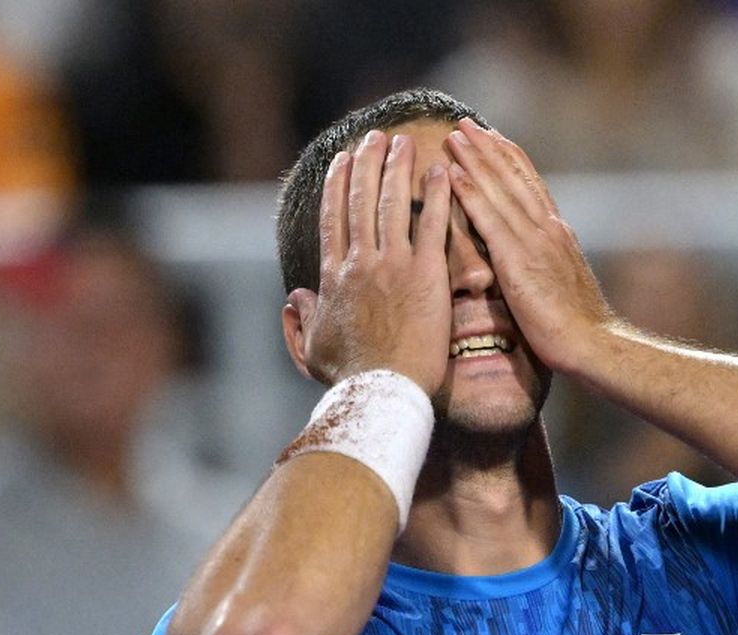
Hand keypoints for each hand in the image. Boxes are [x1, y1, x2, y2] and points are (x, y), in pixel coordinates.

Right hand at [289, 130, 452, 392]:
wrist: (382, 393)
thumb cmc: (349, 381)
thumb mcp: (312, 352)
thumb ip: (300, 323)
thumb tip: (294, 298)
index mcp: (334, 277)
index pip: (334, 219)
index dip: (337, 185)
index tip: (342, 160)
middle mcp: (360, 263)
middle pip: (361, 200)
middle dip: (367, 163)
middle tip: (376, 137)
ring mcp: (393, 266)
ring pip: (393, 203)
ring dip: (397, 167)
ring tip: (404, 142)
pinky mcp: (426, 275)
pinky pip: (432, 225)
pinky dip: (438, 195)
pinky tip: (443, 171)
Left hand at [444, 119, 611, 374]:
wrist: (594, 344)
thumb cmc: (578, 327)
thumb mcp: (561, 283)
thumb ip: (546, 262)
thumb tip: (532, 258)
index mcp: (557, 233)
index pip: (530, 184)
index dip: (508, 158)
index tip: (490, 137)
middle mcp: (547, 227)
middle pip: (514, 176)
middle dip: (489, 147)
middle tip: (465, 123)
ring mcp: (534, 241)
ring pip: (500, 188)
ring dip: (475, 159)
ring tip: (454, 135)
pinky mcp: (518, 260)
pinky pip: (490, 218)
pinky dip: (471, 192)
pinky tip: (454, 174)